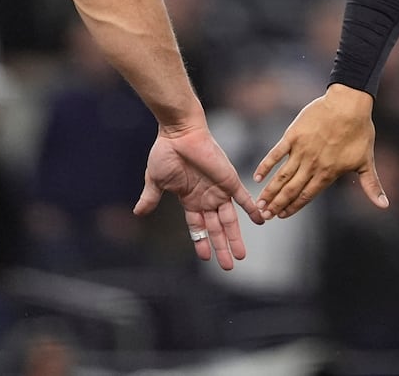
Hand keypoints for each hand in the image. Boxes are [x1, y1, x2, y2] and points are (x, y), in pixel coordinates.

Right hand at [133, 122, 263, 270]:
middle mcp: (206, 198)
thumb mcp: (156, 180)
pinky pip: (244, 197)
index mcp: (190, 200)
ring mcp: (219, 190)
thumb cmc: (166, 152)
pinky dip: (252, 209)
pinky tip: (260, 220)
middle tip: (229, 266)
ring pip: (230, 220)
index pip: (198, 227)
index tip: (206, 258)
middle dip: (222, 247)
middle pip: (216, 228)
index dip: (202, 242)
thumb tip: (138, 213)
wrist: (180, 132)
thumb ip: (151, 198)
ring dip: (235, 237)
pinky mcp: (229, 180)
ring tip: (240, 255)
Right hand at [254, 84, 387, 217]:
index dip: (293, 208)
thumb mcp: (366, 161)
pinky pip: (276, 154)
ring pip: (281, 176)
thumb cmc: (360, 131)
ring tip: (259, 203)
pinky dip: (265, 166)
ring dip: (269, 191)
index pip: (306, 196)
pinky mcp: (293, 136)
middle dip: (276, 204)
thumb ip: (372, 186)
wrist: (348, 104)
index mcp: (328, 173)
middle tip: (263, 216)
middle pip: (290, 190)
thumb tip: (385, 205)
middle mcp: (312, 165)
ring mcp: (301, 150)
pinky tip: (257, 177)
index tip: (281, 216)